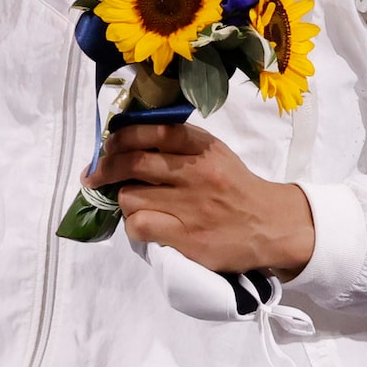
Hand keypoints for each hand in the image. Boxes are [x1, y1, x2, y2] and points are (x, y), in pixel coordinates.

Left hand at [87, 119, 317, 275]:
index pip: (153, 130)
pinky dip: (133, 226)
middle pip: (133, 162)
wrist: (272, 226)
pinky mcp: (188, 236)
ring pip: (130, 196)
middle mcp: (197, 173)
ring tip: (135, 205)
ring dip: (124, 201)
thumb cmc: (234, 189)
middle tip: (93, 176)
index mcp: (203, 149)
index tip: (107, 145)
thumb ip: (178, 145)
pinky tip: (143, 226)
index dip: (121, 137)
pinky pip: (139, 225)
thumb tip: (123, 141)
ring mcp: (192, 206)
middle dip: (105, 168)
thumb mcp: (214, 156)